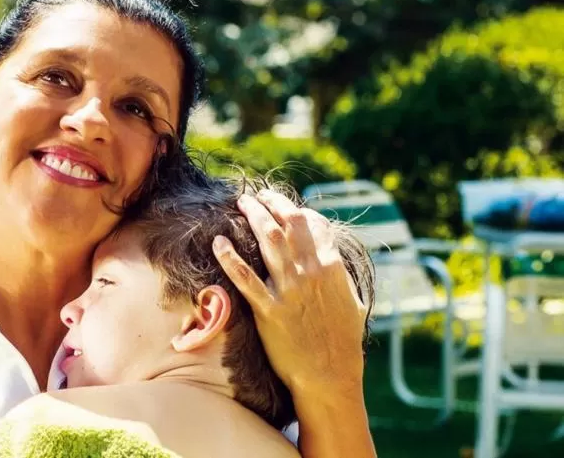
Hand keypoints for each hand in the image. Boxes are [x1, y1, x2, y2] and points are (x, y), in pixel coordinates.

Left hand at [212, 191, 368, 394]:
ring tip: (240, 203)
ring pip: (267, 239)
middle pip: (288, 222)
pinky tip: (218, 241)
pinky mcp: (269, 310)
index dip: (294, 208)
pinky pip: (245, 278)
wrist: (330, 375)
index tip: (279, 203)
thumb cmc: (342, 341)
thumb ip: (341, 277)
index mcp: (332, 266)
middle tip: (254, 196)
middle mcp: (311, 272)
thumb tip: (334, 261)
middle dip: (270, 202)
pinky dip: (229, 257)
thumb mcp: (353, 301)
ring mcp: (289, 290)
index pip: (312, 222)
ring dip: (252, 215)